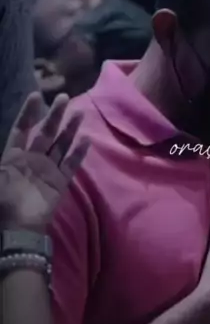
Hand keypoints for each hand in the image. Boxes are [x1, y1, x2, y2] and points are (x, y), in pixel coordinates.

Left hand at [0, 93, 88, 231]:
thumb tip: (6, 142)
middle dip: (54, 115)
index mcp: (13, 157)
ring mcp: (47, 170)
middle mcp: (32, 160)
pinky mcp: (59, 182)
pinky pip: (70, 164)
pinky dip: (78, 152)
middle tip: (63, 97)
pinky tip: (86, 139)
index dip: (28, 113)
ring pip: (60, 144)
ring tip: (79, 113)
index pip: (22, 129)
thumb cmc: (4, 201)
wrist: (18, 228)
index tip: (36, 95)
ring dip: (69, 129)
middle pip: (45, 133)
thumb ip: (0, 164)